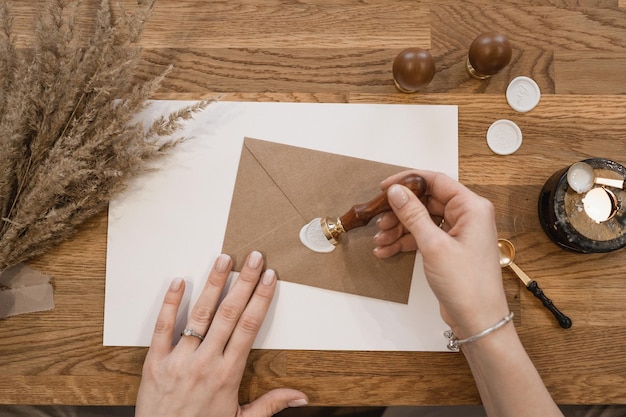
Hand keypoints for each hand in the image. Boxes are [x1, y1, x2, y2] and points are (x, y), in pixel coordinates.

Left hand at [135, 251, 307, 416]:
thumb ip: (270, 405)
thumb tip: (301, 398)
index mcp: (229, 373)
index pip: (250, 327)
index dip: (261, 299)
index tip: (269, 277)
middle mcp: (206, 361)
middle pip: (229, 313)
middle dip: (244, 282)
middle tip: (253, 257)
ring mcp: (180, 359)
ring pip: (200, 314)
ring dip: (213, 284)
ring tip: (223, 259)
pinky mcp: (156, 361)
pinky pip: (162, 327)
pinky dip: (170, 303)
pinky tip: (178, 281)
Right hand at [373, 170, 509, 338]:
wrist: (478, 320)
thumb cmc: (467, 284)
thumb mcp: (434, 245)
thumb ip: (413, 214)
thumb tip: (397, 192)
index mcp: (471, 207)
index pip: (436, 181)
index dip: (407, 181)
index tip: (384, 188)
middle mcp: (467, 216)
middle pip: (426, 201)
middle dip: (399, 211)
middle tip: (379, 220)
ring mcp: (458, 233)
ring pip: (422, 220)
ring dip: (399, 228)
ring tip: (380, 240)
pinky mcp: (450, 248)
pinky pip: (423, 236)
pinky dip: (405, 241)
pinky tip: (388, 250)